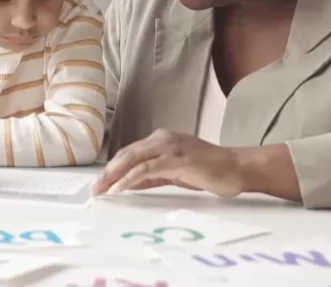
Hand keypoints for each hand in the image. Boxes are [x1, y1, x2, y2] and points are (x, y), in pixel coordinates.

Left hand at [90, 129, 245, 196]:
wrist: (237, 168)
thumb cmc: (210, 170)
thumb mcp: (176, 172)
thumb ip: (154, 175)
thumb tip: (129, 183)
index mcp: (162, 139)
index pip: (130, 152)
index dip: (113, 167)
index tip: (101, 182)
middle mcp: (163, 139)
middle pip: (126, 154)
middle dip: (108, 172)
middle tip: (94, 188)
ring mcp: (169, 148)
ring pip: (132, 160)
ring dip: (113, 176)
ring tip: (101, 190)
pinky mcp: (176, 160)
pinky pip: (145, 170)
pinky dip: (129, 180)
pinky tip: (119, 190)